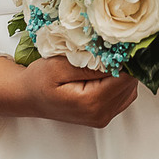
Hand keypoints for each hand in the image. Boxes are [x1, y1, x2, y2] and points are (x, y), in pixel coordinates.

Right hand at [0, 55, 138, 127]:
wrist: (28, 97)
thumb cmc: (39, 81)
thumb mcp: (59, 66)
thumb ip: (89, 64)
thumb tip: (116, 58)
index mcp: (91, 103)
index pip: (125, 76)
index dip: (125, 57)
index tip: (119, 41)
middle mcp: (101, 114)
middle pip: (130, 83)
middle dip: (125, 63)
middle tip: (112, 45)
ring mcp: (103, 117)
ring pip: (129, 88)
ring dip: (123, 71)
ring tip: (105, 58)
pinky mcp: (103, 115)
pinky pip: (123, 95)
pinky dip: (119, 81)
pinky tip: (104, 71)